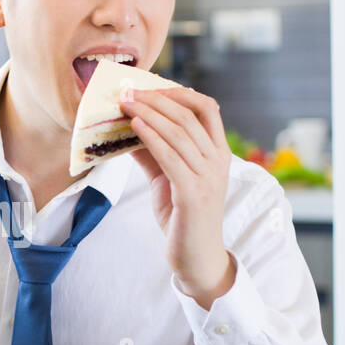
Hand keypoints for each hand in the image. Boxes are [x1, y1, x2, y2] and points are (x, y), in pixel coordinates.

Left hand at [120, 86, 234, 308]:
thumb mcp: (168, 178)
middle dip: (156, 100)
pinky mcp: (193, 195)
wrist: (196, 257)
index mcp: (218, 153)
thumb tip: (129, 127)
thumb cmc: (183, 216)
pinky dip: (151, 138)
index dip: (179, 93)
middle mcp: (218, 162)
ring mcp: (208, 178)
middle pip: (189, 116)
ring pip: (179, 134)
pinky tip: (135, 127)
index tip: (151, 86)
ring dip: (149, 114)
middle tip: (128, 91)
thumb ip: (154, 152)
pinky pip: (170, 158)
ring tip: (126, 104)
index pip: (207, 108)